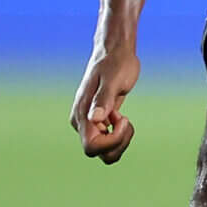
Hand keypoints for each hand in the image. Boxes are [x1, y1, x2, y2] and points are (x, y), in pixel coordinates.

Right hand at [71, 40, 140, 163]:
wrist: (115, 53)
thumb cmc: (115, 63)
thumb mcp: (113, 80)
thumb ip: (103, 100)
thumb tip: (95, 119)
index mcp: (81, 115)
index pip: (92, 147)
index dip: (112, 141)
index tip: (123, 118)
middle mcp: (82, 123)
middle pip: (100, 153)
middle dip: (119, 142)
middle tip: (125, 119)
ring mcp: (89, 124)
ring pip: (106, 151)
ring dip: (121, 140)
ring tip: (124, 118)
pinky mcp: (99, 123)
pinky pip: (110, 142)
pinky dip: (121, 135)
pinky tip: (121, 117)